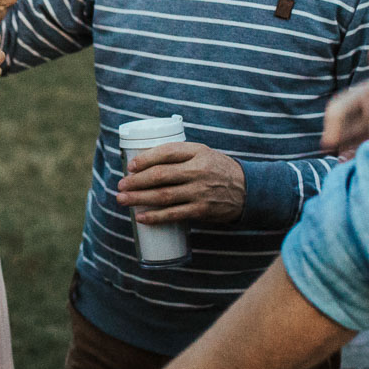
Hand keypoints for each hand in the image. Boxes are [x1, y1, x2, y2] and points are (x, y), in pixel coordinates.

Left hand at [116, 142, 244, 224]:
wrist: (248, 190)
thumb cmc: (218, 169)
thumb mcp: (203, 153)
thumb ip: (180, 155)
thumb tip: (146, 162)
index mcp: (197, 152)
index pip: (166, 152)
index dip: (145, 159)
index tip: (130, 166)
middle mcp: (197, 171)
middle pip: (160, 175)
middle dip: (136, 181)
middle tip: (120, 185)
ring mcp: (199, 192)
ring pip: (163, 196)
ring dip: (139, 198)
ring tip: (122, 200)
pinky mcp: (201, 210)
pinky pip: (174, 214)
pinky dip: (155, 217)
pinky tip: (141, 217)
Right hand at [321, 44, 368, 156]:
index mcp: (359, 98)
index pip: (338, 110)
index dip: (333, 125)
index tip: (329, 142)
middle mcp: (363, 119)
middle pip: (343, 136)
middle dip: (342, 148)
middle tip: (343, 162)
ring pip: (357, 151)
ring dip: (356, 160)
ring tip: (359, 173)